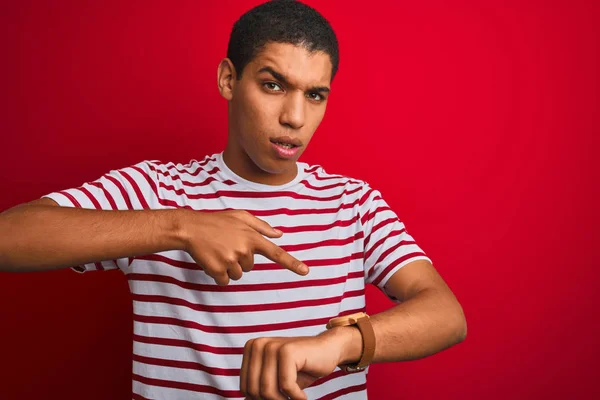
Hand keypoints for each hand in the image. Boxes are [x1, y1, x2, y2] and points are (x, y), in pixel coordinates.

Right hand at [181, 210, 308, 284]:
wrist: (191, 228)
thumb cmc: (216, 221)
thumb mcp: (240, 216)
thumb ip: (261, 226)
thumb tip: (280, 234)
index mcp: (252, 237)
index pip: (277, 253)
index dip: (292, 263)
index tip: (306, 272)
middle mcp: (244, 250)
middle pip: (250, 266)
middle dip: (240, 259)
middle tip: (226, 245)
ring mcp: (231, 260)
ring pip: (238, 274)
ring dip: (228, 267)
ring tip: (218, 251)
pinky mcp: (218, 270)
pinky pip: (224, 281)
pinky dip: (218, 274)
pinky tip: (211, 260)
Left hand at [240, 329, 350, 399]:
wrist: (328, 350)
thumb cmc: (301, 368)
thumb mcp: (276, 381)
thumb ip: (260, 390)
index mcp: (251, 348)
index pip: (245, 387)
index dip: (261, 399)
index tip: (278, 397)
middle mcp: (258, 344)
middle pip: (255, 390)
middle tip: (288, 399)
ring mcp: (272, 346)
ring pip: (268, 390)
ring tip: (295, 398)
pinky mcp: (287, 351)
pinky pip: (286, 385)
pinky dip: (296, 396)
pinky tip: (303, 396)